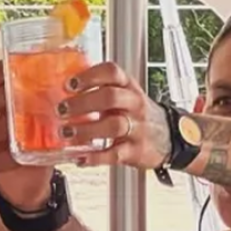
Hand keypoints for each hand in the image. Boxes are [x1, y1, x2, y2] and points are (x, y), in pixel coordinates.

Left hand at [54, 61, 171, 169]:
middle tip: (61, 110)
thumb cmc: (136, 115)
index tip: (69, 85)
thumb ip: (99, 90)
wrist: (169, 137)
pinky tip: (80, 158)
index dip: (89, 76)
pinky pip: (114, 154)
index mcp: (128, 87)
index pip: (112, 72)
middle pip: (110, 97)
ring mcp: (137, 127)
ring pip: (113, 125)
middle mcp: (134, 104)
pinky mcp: (135, 150)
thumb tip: (61, 88)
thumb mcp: (123, 96)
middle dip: (82, 103)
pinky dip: (95, 158)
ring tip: (67, 133)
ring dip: (86, 130)